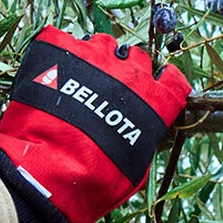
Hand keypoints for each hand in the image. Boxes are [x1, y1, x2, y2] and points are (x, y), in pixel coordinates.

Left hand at [0, 27, 191, 222]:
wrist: (49, 171)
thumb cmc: (95, 181)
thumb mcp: (134, 170)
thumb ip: (142, 141)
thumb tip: (139, 136)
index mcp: (153, 103)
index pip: (173, 79)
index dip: (164, 80)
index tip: (155, 84)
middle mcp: (130, 75)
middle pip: (137, 57)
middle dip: (126, 68)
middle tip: (109, 86)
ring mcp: (96, 58)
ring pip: (103, 43)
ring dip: (96, 57)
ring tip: (79, 76)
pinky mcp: (61, 51)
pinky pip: (64, 40)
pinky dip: (61, 51)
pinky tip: (54, 69)